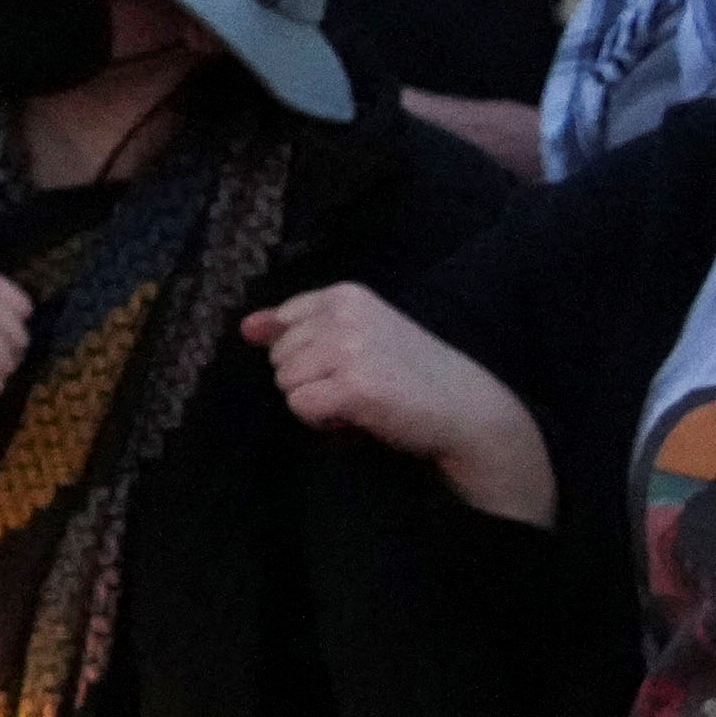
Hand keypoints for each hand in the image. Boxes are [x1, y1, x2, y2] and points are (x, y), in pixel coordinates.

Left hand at [243, 284, 559, 524]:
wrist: (468, 411)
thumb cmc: (411, 374)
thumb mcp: (357, 336)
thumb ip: (298, 328)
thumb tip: (246, 327)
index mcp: (345, 295)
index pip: (283, 322)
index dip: (309, 354)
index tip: (351, 362)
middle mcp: (344, 314)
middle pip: (278, 356)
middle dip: (310, 380)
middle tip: (360, 386)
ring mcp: (349, 348)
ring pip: (285, 383)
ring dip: (316, 401)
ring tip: (361, 400)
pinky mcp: (354, 386)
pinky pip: (301, 407)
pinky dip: (323, 421)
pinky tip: (358, 417)